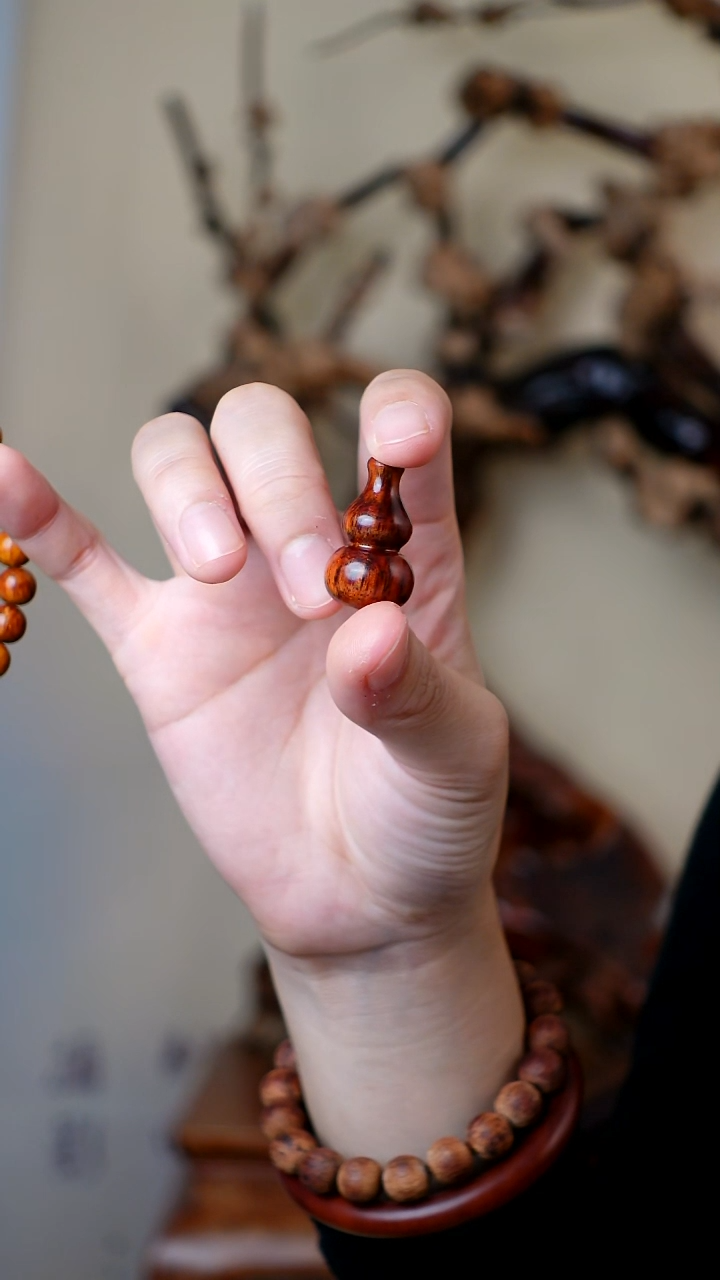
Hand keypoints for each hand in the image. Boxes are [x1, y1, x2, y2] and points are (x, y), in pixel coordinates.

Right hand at [0, 369, 521, 1157]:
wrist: (358, 896)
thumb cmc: (426, 809)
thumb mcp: (456, 753)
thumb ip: (416, 691)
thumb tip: (365, 635)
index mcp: (406, 552)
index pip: (399, 428)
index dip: (396, 411)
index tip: (398, 445)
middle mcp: (304, 546)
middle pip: (264, 429)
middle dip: (279, 483)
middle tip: (309, 593)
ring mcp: (223, 591)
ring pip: (177, 462)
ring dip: (188, 489)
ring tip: (212, 572)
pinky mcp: (158, 648)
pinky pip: (84, 563)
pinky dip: (40, 516)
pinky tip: (7, 469)